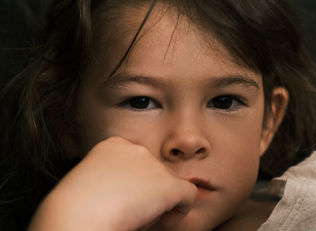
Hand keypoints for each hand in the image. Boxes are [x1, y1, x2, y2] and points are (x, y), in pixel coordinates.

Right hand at [28, 137, 196, 230]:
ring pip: (168, 183)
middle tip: (132, 211)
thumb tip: (134, 193)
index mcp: (112, 146)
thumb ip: (115, 178)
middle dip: (148, 191)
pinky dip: (180, 209)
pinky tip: (165, 219)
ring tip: (139, 217)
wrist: (76, 216)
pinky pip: (187, 195)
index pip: (136, 163)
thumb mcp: (93, 182)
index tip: (123, 200)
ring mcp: (152, 165)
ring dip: (159, 201)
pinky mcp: (167, 184)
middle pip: (153, 171)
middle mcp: (135, 149)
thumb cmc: (76, 207)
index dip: (134, 183)